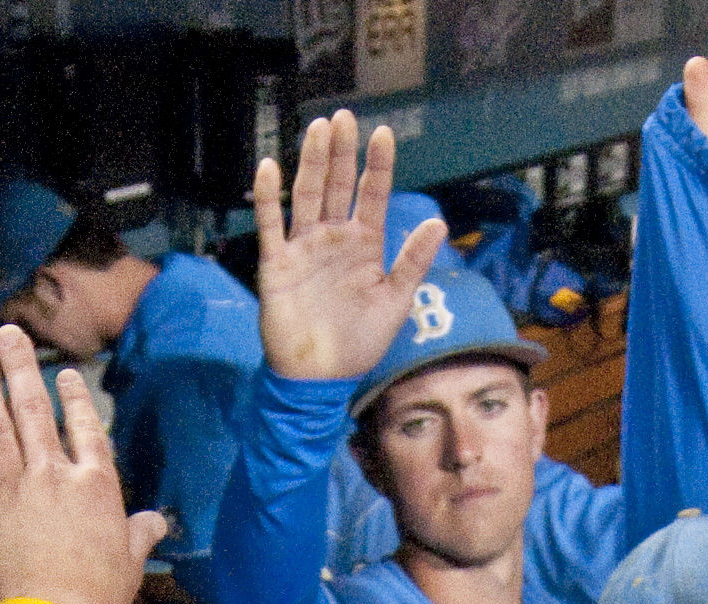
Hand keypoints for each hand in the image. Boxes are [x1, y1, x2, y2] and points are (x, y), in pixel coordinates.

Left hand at [0, 313, 166, 603]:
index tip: (65, 376)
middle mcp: (50, 475)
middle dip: (17, 366)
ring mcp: (8, 489)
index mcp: (93, 485)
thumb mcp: (128, 564)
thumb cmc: (95, 601)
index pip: (85, 429)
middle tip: (5, 331)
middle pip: (32, 409)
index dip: (74, 399)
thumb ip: (139, 534)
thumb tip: (157, 522)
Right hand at [253, 112, 449, 383]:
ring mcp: (304, 249)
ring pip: (307, 196)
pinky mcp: (276, 265)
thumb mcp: (394, 302)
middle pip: (338, 185)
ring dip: (312, 163)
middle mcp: (333, 239)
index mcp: (364, 245)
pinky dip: (268, 198)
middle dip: (342, 152)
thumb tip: (439, 222)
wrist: (319, 380)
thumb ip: (413, 262)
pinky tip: (270, 168)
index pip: (372, 195)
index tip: (384, 135)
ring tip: (318, 130)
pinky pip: (271, 226)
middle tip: (345, 118)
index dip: (378, 166)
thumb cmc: (359, 344)